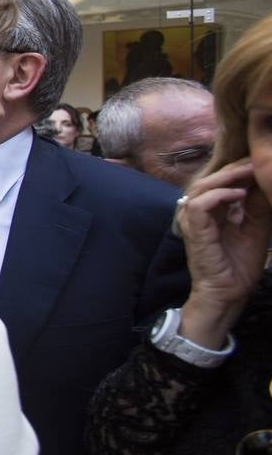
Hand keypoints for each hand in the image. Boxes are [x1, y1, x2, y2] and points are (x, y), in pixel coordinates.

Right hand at [175, 158, 271, 345]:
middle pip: (210, 179)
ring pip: (201, 187)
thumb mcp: (256, 227)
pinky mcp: (194, 230)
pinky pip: (199, 204)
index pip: (218, 181)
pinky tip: (239, 194)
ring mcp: (192, 221)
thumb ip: (256, 205)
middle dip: (234, 168)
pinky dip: (219, 195)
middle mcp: (197, 213)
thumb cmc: (240, 265)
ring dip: (226, 177)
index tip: (259, 164)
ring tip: (249, 173)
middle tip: (256, 162)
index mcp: (211, 211)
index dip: (237, 169)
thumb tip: (261, 180)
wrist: (230, 293)